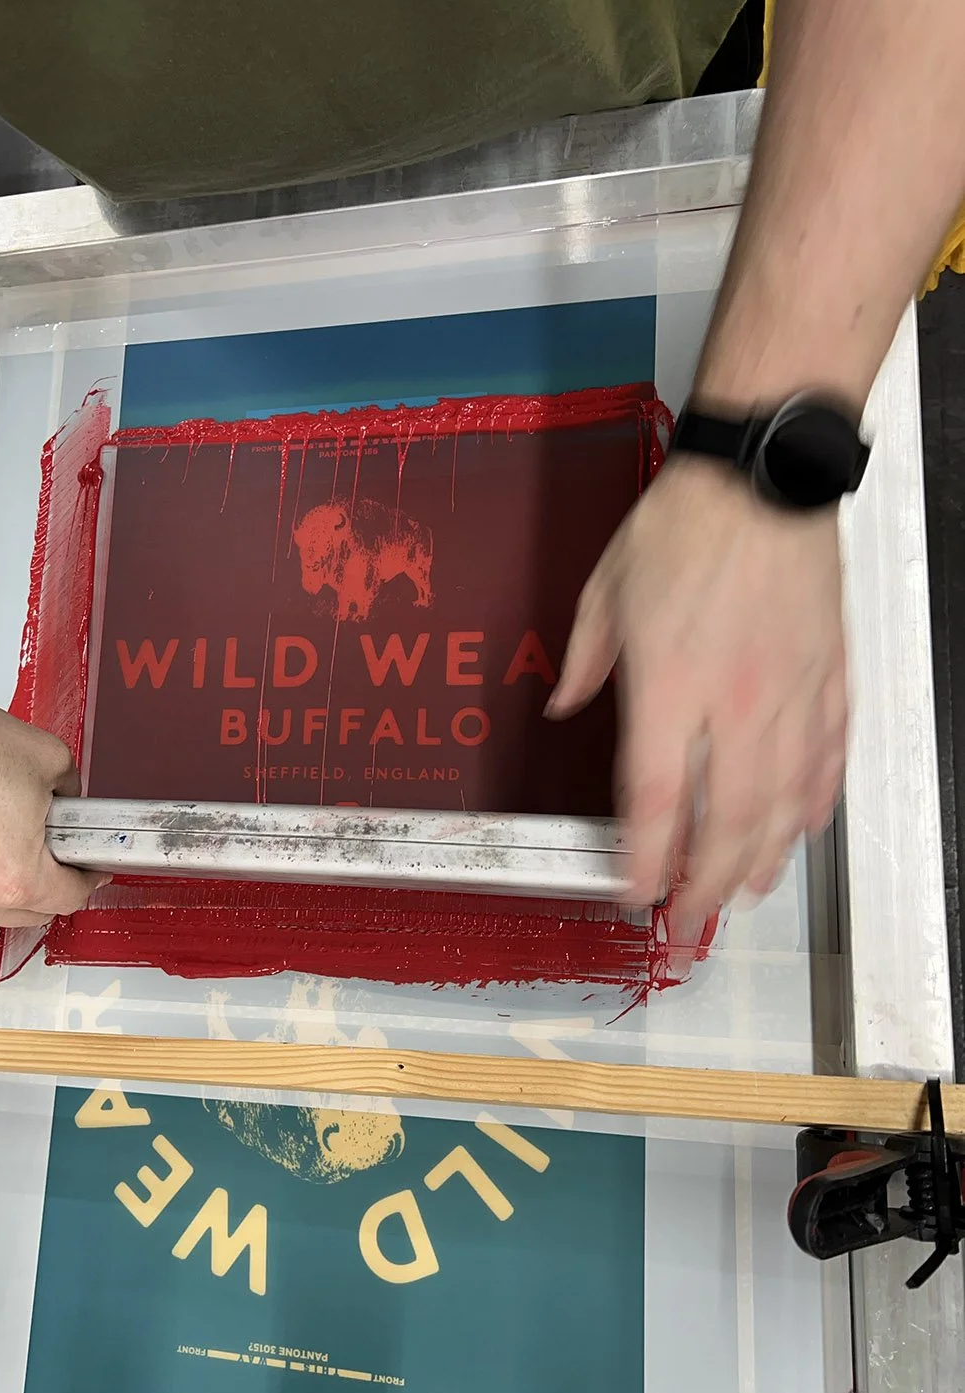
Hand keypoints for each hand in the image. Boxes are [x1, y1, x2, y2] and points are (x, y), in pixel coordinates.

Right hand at [0, 676, 103, 926]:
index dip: (87, 878)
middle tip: (46, 844)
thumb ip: (74, 798)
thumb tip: (70, 809)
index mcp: (15, 878)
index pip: (70, 898)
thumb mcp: (52, 760)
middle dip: (46, 881)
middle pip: (29, 911)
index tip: (86, 868)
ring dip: (1, 881)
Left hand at [548, 456, 846, 942]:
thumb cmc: (687, 523)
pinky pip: (827, 757)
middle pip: (727, 822)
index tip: (634, 892)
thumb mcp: (605, 590)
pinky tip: (801, 828)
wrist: (764, 474)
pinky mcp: (829, 677)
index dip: (646, 860)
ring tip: (742, 893)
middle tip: (688, 919)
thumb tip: (563, 705)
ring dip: (761, 859)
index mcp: (670, 684)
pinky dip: (814, 802)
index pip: (657, 800)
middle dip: (705, 885)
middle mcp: (735, 702)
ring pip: (783, 804)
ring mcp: (791, 694)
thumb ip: (585, 662)